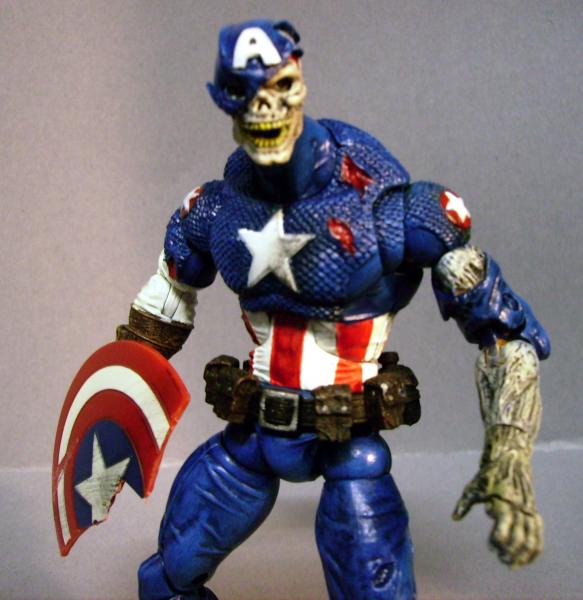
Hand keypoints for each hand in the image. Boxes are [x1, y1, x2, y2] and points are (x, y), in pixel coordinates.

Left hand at [452, 434, 542, 567]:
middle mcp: (517, 508)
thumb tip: (455, 518)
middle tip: (501, 559)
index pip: (502, 530)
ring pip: (532, 539)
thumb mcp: (473, 487)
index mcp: (501, 503)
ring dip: (524, 555)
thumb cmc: (487, 474)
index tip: (491, 547)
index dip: (497, 542)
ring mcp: (528, 510)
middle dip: (510, 552)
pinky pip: (538, 533)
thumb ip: (464, 504)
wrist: (509, 457)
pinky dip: (535, 547)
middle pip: (518, 538)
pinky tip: (528, 556)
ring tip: (513, 563)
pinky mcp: (533, 510)